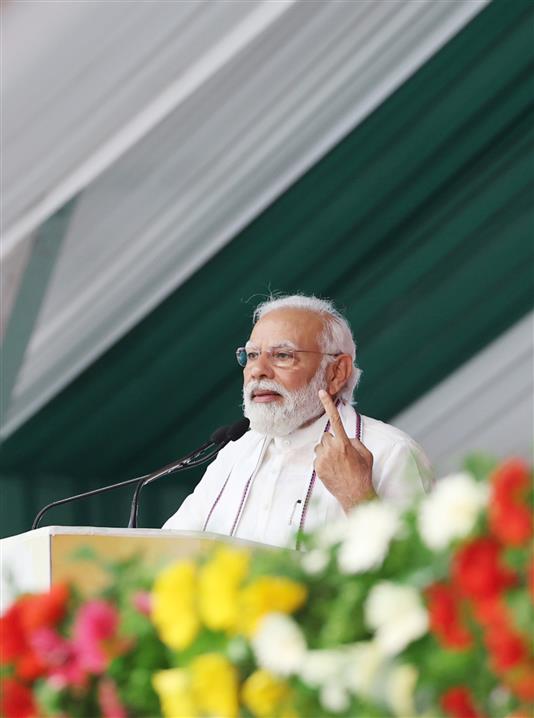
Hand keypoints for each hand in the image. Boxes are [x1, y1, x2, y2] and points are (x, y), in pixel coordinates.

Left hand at [314, 390, 374, 512]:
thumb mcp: (365, 454)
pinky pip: (318, 458)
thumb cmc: (363, 474)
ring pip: (321, 447)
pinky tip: (333, 470)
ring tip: (338, 464)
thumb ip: (354, 441)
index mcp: (344, 443)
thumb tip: (345, 438)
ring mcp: (322, 459)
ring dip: (327, 451)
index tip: (322, 392)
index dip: (328, 405)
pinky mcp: (317, 468)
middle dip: (333, 441)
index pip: (335, 419)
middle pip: (326, 436)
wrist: (355, 495)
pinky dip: (324, 461)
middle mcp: (331, 449)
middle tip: (342, 454)